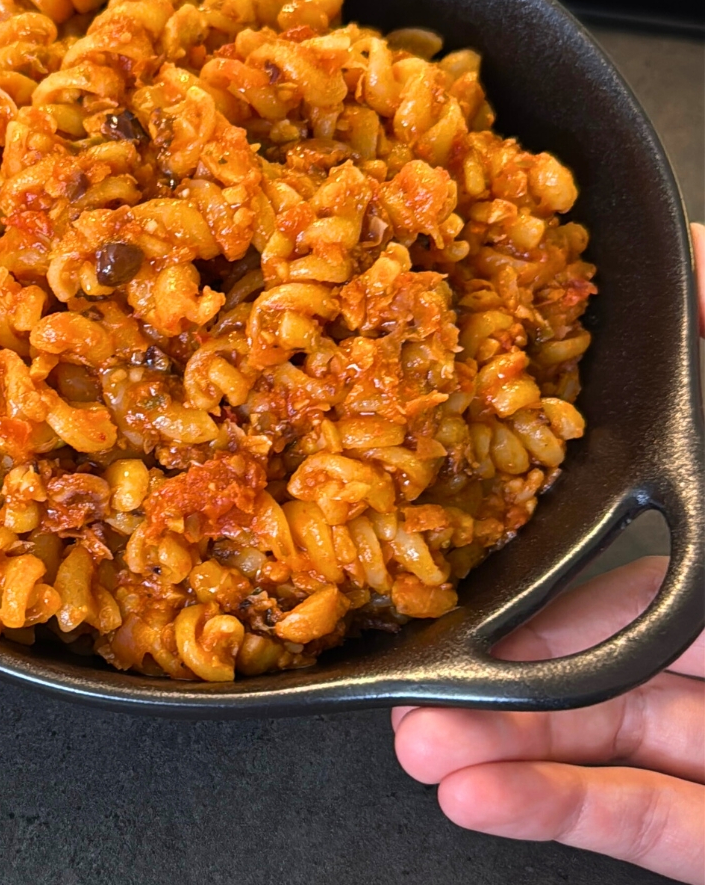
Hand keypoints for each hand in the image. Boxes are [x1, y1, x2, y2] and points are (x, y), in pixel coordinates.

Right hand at [394, 223, 704, 881]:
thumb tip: (702, 259)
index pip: (626, 523)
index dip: (531, 527)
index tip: (448, 519)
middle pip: (590, 635)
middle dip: (489, 649)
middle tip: (404, 648)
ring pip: (599, 730)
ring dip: (499, 738)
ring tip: (419, 737)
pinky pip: (645, 818)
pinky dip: (555, 809)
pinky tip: (473, 792)